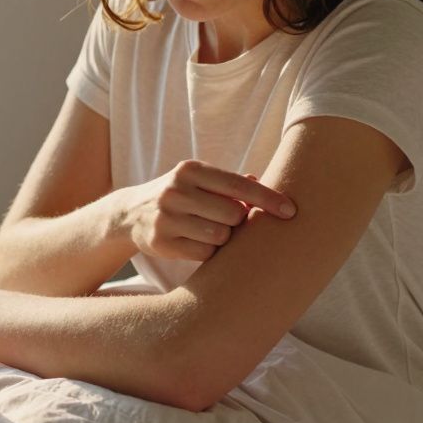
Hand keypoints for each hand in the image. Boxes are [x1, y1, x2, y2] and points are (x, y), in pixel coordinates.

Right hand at [119, 159, 295, 262]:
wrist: (132, 213)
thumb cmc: (180, 196)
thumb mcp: (199, 181)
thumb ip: (231, 183)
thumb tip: (263, 181)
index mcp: (190, 170)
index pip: (238, 185)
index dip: (268, 198)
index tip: (291, 211)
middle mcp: (177, 190)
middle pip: (233, 215)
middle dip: (238, 222)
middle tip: (228, 221)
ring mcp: (167, 216)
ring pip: (220, 236)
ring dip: (224, 238)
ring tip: (210, 231)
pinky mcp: (161, 241)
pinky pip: (204, 253)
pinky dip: (209, 251)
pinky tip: (197, 243)